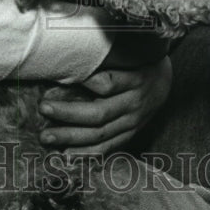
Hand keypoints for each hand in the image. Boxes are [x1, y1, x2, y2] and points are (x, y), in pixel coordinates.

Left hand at [38, 56, 171, 155]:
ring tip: (47, 136)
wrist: (165, 83)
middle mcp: (134, 104)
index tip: (62, 78)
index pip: (108, 84)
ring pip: (100, 134)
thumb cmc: (139, 62)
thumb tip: (70, 60)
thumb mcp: (130, 54)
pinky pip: (107, 148)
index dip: (86, 83)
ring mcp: (133, 123)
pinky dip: (86, 154)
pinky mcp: (130, 135)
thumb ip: (106, 59)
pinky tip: (66, 155)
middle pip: (99, 113)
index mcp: (135, 79)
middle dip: (68, 113)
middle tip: (44, 108)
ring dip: (71, 137)